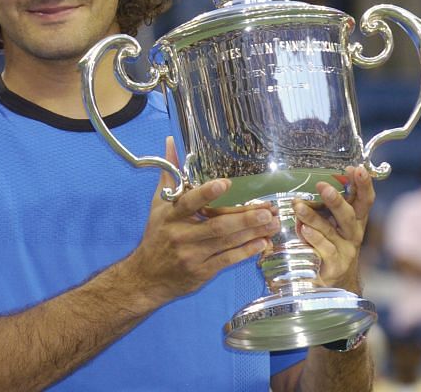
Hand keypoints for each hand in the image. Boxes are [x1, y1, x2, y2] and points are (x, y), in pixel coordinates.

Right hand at [125, 137, 279, 303]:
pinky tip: (263, 243)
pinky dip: (246, 251)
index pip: (189, 202)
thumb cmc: (156, 236)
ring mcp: (192, 255)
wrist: (147, 278)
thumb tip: (171, 142)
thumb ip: (169, 174)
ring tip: (273, 223)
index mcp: (171, 216)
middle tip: (268, 209)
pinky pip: (228, 260)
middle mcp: (181, 235)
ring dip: (253, 232)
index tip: (226, 184)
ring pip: (227, 242)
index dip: (207, 193)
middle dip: (245, 217)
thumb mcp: (158, 205)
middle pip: (217, 225)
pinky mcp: (202, 272)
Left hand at [293, 166, 374, 291]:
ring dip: (313, 217)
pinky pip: (324, 250)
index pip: (364, 200)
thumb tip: (319, 178)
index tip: (356, 168)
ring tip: (298, 206)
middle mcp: (353, 235)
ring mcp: (345, 251)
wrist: (336, 281)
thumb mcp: (334, 222)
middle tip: (321, 185)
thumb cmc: (332, 244)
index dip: (363, 185)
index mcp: (355, 220)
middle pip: (348, 215)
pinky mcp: (334, 266)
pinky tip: (303, 230)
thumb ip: (329, 205)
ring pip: (331, 231)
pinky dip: (313, 239)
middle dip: (336, 200)